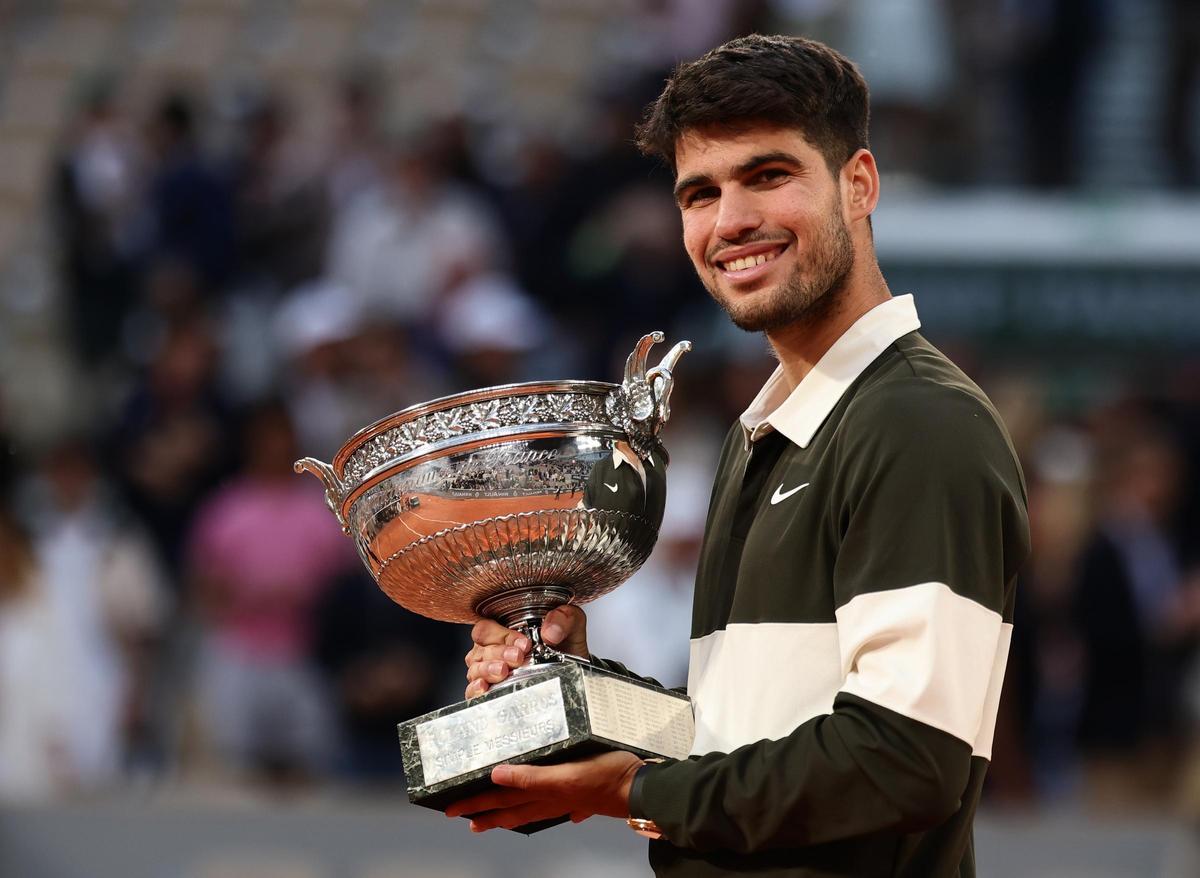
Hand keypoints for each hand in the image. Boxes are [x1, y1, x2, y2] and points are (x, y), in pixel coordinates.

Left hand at [444, 750, 641, 831]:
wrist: (640, 786)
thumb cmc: (604, 777)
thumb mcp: (564, 774)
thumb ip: (530, 777)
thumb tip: (496, 775)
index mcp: (543, 794)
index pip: (500, 801)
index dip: (475, 804)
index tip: (451, 809)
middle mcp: (552, 800)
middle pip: (511, 808)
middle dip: (485, 813)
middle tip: (463, 818)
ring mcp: (568, 800)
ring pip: (531, 809)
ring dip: (511, 813)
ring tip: (497, 819)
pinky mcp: (583, 794)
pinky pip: (556, 806)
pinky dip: (548, 809)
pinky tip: (559, 812)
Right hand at [463, 605, 589, 698]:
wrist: (574, 673)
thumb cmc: (565, 646)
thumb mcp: (571, 626)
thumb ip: (565, 618)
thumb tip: (550, 632)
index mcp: (504, 629)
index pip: (488, 628)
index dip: (503, 635)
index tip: (524, 644)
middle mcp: (492, 649)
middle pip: (481, 648)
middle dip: (498, 653)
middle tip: (517, 658)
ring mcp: (489, 671)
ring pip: (475, 668)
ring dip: (488, 670)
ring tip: (503, 672)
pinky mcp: (490, 693)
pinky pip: (472, 691)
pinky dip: (475, 689)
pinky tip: (484, 688)